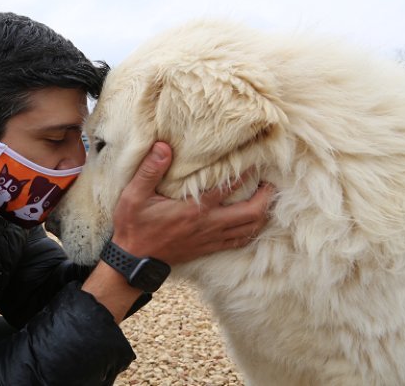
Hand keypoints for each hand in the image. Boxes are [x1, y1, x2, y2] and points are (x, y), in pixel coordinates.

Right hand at [111, 141, 273, 264]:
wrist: (133, 258)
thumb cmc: (133, 225)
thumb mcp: (135, 195)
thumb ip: (150, 170)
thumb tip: (164, 146)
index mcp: (194, 210)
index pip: (229, 189)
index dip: (246, 173)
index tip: (256, 159)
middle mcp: (208, 225)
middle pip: (251, 213)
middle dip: (266, 197)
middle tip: (271, 182)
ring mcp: (210, 238)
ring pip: (249, 229)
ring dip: (262, 214)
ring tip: (267, 199)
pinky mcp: (209, 248)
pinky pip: (239, 241)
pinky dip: (252, 231)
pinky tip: (254, 222)